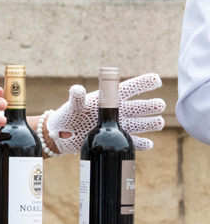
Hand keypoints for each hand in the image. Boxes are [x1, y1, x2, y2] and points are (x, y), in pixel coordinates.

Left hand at [47, 73, 164, 151]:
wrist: (63, 134)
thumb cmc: (68, 115)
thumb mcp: (73, 106)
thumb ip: (77, 98)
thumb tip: (77, 89)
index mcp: (108, 99)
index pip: (128, 89)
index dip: (143, 83)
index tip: (156, 79)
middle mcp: (117, 112)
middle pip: (138, 107)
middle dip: (149, 105)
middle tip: (159, 104)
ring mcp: (117, 126)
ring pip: (138, 123)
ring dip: (149, 123)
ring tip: (159, 122)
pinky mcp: (114, 140)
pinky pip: (131, 141)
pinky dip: (140, 143)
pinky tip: (149, 144)